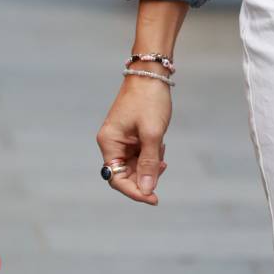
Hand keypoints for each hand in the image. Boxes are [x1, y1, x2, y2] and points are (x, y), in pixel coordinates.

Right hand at [96, 77, 170, 205]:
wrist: (151, 74)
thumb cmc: (149, 100)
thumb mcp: (152, 134)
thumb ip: (149, 163)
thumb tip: (146, 189)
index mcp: (109, 142)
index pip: (116, 179)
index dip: (135, 192)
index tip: (154, 199)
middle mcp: (111, 143)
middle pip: (124, 175)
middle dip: (144, 176)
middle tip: (163, 168)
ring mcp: (121, 140)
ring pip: (134, 166)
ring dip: (150, 165)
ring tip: (162, 151)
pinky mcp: (131, 136)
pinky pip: (139, 155)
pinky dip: (151, 156)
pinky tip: (160, 145)